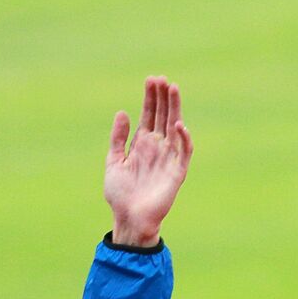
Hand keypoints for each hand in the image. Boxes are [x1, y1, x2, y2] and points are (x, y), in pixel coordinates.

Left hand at [104, 76, 192, 247]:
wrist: (129, 218)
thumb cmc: (120, 194)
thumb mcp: (113, 161)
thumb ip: (118, 138)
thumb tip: (122, 112)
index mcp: (142, 144)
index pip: (149, 115)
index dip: (150, 97)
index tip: (151, 80)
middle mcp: (157, 147)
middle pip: (163, 116)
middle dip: (164, 97)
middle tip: (162, 79)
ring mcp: (168, 158)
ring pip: (175, 128)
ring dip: (175, 109)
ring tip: (173, 89)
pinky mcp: (177, 172)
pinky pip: (184, 152)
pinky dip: (183, 138)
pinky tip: (178, 124)